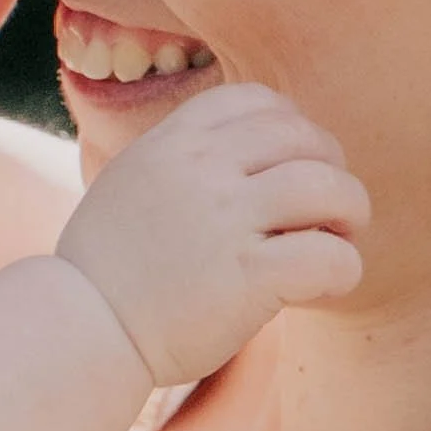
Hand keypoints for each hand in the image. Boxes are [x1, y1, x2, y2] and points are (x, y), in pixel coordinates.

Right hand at [52, 81, 367, 383]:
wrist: (80, 329)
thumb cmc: (105, 271)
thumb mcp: (130, 184)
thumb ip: (182, 164)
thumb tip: (241, 160)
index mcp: (172, 141)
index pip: (258, 101)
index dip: (292, 128)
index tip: (295, 164)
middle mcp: (201, 168)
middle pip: (304, 138)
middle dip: (331, 169)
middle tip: (331, 209)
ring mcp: (226, 218)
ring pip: (329, 188)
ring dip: (350, 212)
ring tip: (340, 240)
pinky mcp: (249, 275)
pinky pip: (330, 256)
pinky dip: (344, 268)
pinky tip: (326, 285)